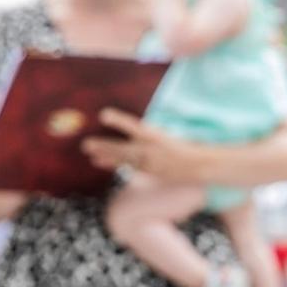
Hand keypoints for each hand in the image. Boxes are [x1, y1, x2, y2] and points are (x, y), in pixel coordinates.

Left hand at [82, 109, 200, 183]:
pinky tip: (100, 161)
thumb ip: (145, 131)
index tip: (103, 114)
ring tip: (90, 153)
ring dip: (106, 156)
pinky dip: (113, 163)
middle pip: (124, 148)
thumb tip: (126, 127)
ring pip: (124, 159)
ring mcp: (151, 163)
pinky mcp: (151, 172)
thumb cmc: (183, 145)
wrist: (200, 165)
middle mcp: (153, 151)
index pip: (136, 127)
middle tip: (86, 144)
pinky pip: (129, 166)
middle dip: (105, 146)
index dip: (119, 121)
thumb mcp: (165, 134)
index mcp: (157, 137)